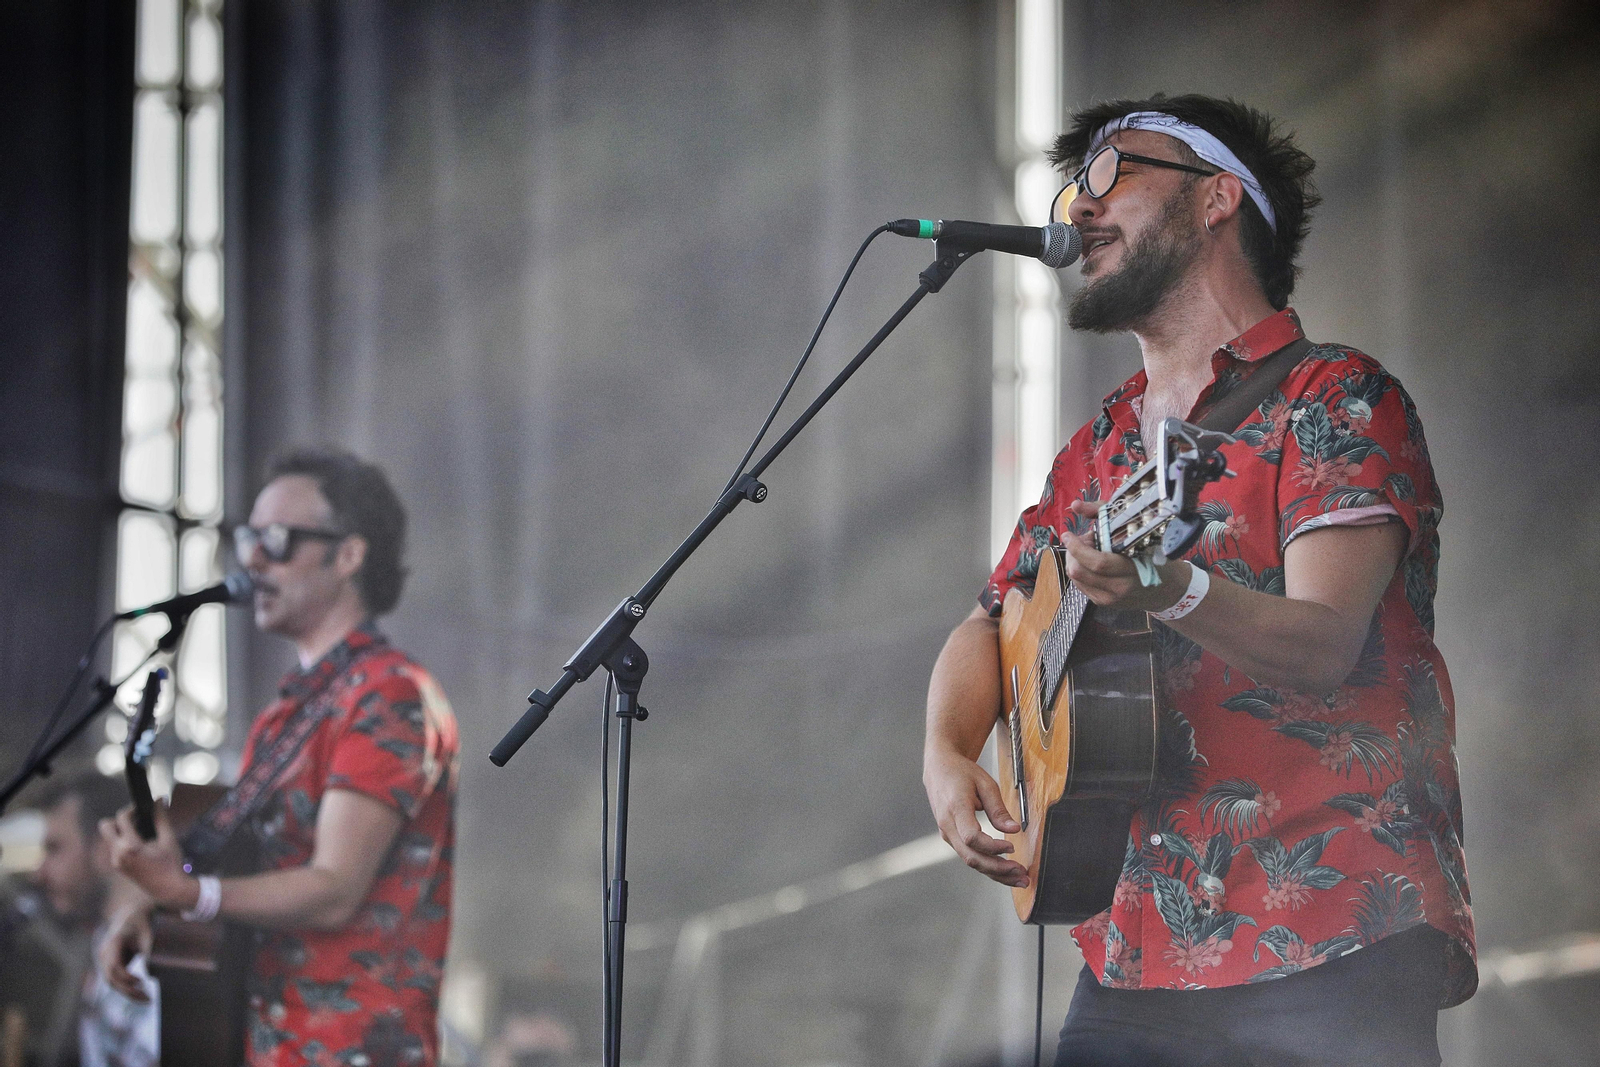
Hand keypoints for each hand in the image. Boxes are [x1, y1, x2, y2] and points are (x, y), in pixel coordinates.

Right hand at [97, 903, 153, 1001]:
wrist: (133, 914)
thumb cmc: (142, 923)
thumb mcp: (147, 934)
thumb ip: (147, 950)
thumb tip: (150, 973)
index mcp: (112, 943)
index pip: (114, 966)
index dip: (126, 977)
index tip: (142, 981)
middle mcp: (104, 953)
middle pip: (111, 978)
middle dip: (128, 990)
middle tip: (148, 999)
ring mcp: (105, 960)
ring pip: (112, 982)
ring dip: (128, 992)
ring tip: (147, 999)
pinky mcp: (110, 964)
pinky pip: (116, 979)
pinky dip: (127, 988)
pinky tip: (141, 994)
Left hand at [100, 804, 196, 910]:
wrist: (168, 890)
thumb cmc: (171, 863)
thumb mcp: (168, 839)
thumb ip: (161, 818)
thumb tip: (160, 799)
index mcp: (130, 846)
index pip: (121, 819)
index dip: (132, 809)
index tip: (143, 808)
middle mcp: (118, 854)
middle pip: (105, 826)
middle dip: (118, 820)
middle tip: (136, 820)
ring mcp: (116, 861)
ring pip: (110, 837)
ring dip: (122, 830)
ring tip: (143, 832)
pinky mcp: (117, 866)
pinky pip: (115, 847)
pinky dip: (124, 841)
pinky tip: (141, 843)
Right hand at [923, 746, 1028, 887]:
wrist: (938, 769)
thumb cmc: (961, 773)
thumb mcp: (985, 783)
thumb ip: (998, 808)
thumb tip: (1013, 829)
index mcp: (955, 807)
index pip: (971, 837)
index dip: (993, 847)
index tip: (1011, 847)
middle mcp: (947, 824)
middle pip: (971, 856)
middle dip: (998, 869)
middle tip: (1021, 874)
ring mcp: (947, 833)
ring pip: (970, 861)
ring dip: (995, 873)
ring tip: (1018, 878)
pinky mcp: (951, 837)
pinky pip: (969, 856)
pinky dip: (987, 866)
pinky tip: (1004, 871)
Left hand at [1061, 500, 1189, 612]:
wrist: (1166, 588)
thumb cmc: (1152, 554)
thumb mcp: (1136, 530)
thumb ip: (1104, 514)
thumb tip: (1076, 506)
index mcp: (1133, 569)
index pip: (1098, 563)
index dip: (1078, 548)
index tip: (1068, 535)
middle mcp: (1120, 587)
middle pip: (1080, 572)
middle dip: (1073, 552)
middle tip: (1083, 540)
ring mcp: (1110, 598)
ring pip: (1076, 579)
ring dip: (1075, 560)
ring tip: (1089, 550)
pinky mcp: (1103, 603)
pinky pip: (1080, 585)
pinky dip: (1080, 570)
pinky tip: (1091, 562)